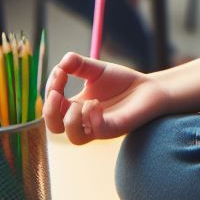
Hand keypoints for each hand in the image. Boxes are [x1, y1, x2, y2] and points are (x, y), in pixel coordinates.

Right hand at [43, 52, 169, 143]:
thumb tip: (63, 61)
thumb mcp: (96, 70)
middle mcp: (84, 120)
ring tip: (84, 102)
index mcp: (75, 107)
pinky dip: (93, 118)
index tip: (62, 70)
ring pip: (75, 138)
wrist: (149, 88)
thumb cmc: (121, 82)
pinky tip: (97, 103)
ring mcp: (99, 126)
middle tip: (58, 92)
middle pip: (54, 127)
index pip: (52, 106)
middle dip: (50, 110)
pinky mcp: (115, 127)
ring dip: (71, 120)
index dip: (50, 89)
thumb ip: (78, 65)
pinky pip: (98, 131)